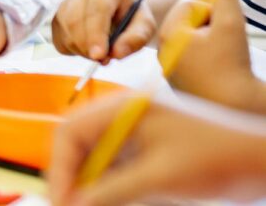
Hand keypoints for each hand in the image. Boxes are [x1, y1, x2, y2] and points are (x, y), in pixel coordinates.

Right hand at [49, 92, 265, 205]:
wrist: (262, 160)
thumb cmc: (218, 157)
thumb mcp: (160, 178)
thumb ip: (112, 192)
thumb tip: (74, 205)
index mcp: (123, 108)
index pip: (70, 132)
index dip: (60, 168)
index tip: (60, 200)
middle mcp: (123, 117)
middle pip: (77, 145)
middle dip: (70, 178)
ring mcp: (135, 135)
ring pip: (93, 161)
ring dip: (87, 186)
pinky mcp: (146, 153)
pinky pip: (113, 170)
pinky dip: (106, 189)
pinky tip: (106, 203)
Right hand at [52, 0, 156, 61]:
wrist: (119, 12)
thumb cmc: (132, 17)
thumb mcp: (145, 26)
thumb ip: (136, 39)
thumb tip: (116, 54)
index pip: (96, 9)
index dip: (96, 33)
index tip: (99, 55)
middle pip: (74, 21)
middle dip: (87, 47)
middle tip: (104, 60)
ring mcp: (65, 4)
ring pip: (65, 33)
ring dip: (82, 50)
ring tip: (100, 52)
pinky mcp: (56, 19)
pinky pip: (59, 41)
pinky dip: (73, 51)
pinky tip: (88, 47)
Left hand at [159, 0, 265, 114]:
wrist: (233, 106)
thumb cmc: (231, 65)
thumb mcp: (232, 24)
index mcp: (168, 35)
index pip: (187, 5)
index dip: (211, 12)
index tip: (221, 30)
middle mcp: (163, 51)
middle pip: (188, 22)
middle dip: (209, 26)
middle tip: (223, 44)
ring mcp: (170, 67)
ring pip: (193, 40)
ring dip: (211, 42)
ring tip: (222, 58)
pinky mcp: (180, 81)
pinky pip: (194, 58)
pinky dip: (208, 59)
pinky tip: (218, 71)